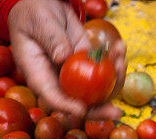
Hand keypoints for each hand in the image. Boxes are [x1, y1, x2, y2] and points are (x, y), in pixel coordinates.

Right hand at [8, 0, 126, 121]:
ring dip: (115, 80)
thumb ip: (51, 39)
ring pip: (98, 91)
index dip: (66, 107)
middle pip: (80, 103)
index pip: (51, 97)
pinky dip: (116, 63)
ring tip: (120, 59)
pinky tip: (120, 47)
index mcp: (39, 74)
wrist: (45, 7)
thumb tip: (62, 58)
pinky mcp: (89, 66)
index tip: (82, 109)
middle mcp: (59, 80)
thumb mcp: (39, 23)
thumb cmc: (34, 14)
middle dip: (100, 110)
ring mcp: (76, 76)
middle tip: (117, 112)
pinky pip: (106, 73)